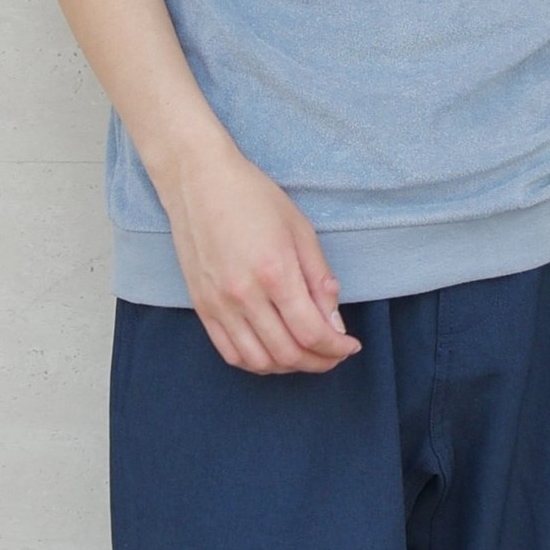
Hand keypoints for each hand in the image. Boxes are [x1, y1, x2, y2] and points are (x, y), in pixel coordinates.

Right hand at [156, 142, 364, 375]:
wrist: (199, 182)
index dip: (336, 348)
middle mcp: (244, 295)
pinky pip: (230, 353)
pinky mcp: (201, 307)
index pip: (311, 332)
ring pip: (259, 361)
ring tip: (306, 355)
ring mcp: (219, 304)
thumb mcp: (300, 229)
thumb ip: (319, 278)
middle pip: (287, 353)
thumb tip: (335, 322)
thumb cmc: (253, 197)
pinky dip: (256, 363)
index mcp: (275, 271)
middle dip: (318, 361)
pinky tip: (273, 353)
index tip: (350, 346)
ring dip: (288, 367)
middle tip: (334, 355)